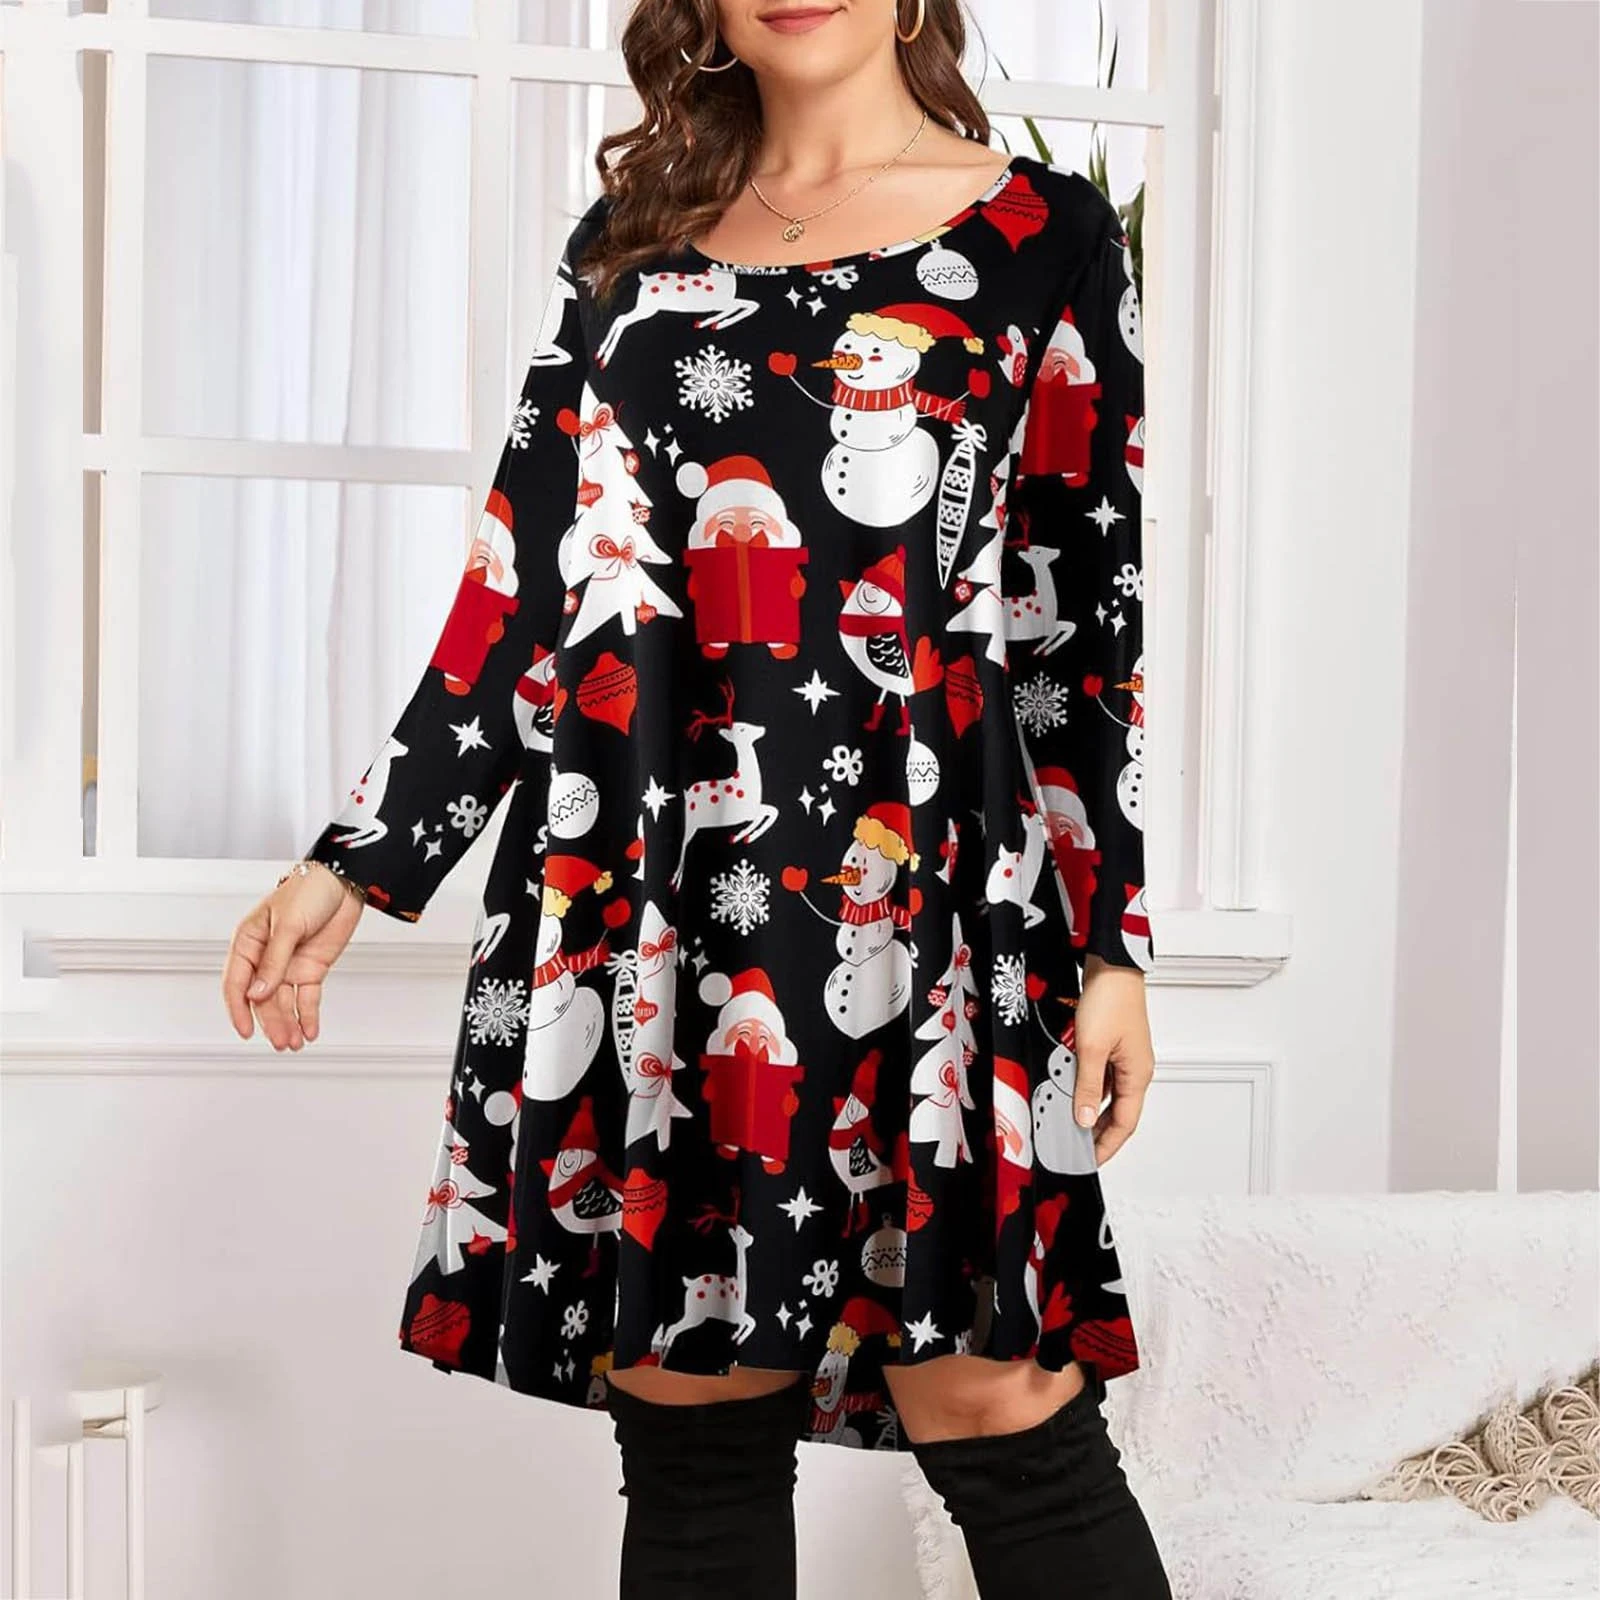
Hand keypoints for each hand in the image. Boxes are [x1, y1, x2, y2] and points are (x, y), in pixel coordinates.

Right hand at [221, 862, 364, 1049]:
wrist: (344, 882)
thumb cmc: (308, 891)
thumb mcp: (288, 925)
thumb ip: (274, 961)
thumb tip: (257, 994)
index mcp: (248, 942)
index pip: (236, 983)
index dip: (238, 1009)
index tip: (245, 1031)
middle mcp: (266, 958)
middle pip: (262, 999)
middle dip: (271, 1022)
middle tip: (280, 1043)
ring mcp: (289, 965)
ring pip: (283, 1002)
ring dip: (287, 1023)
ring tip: (293, 1044)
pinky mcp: (311, 969)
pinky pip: (306, 997)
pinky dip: (307, 1015)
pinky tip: (309, 1031)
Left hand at [1072, 956, 1154, 1164]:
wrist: (1112, 965)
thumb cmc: (1109, 1000)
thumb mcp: (1090, 1048)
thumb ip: (1087, 1087)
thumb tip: (1084, 1120)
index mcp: (1137, 1075)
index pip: (1125, 1124)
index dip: (1107, 1146)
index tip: (1089, 1161)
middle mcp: (1135, 1070)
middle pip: (1118, 1113)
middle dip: (1097, 1133)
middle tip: (1075, 1148)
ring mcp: (1124, 1058)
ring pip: (1108, 1095)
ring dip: (1090, 1109)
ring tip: (1068, 1124)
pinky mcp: (1112, 1045)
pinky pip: (1101, 1076)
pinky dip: (1086, 1088)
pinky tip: (1070, 1091)